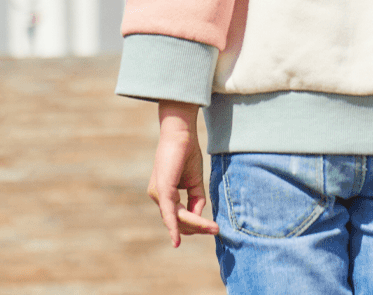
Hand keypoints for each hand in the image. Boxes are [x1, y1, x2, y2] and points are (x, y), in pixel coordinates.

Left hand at [147, 101, 219, 247]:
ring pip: (177, 218)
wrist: (182, 133)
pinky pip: (169, 212)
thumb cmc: (187, 153)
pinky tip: (177, 239)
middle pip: (177, 221)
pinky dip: (174, 226)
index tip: (212, 227)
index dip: (195, 224)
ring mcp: (157, 194)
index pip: (179, 217)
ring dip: (196, 225)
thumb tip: (198, 220)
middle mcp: (157, 196)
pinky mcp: (161, 189)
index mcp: (164, 195)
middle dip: (197, 228)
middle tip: (215, 230)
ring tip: (213, 228)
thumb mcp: (195, 182)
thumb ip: (196, 201)